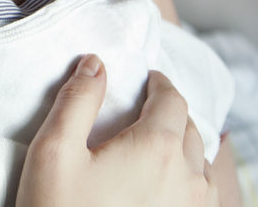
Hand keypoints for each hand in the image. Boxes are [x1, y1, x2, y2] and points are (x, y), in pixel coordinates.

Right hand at [17, 57, 217, 206]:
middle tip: (145, 111)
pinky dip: (191, 181)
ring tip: (158, 147)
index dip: (159, 83)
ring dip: (184, 148)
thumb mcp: (54, 151)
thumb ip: (77, 101)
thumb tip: (95, 64)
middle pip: (190, 129)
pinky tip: (168, 186)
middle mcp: (187, 179)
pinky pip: (203, 199)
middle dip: (170, 114)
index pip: (171, 99)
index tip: (147, 80)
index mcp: (157, 149)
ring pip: (202, 166)